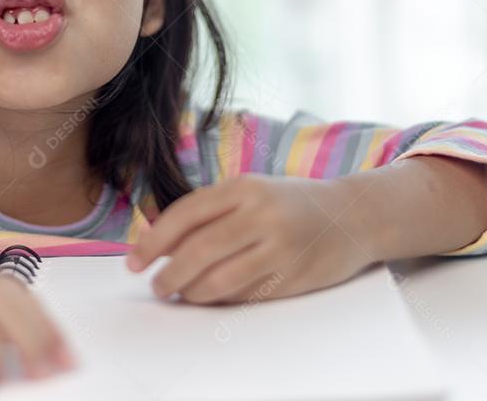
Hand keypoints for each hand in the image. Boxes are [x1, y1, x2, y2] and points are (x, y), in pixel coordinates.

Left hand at [125, 174, 375, 304]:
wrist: (352, 215)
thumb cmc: (290, 204)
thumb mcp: (250, 192)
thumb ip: (209, 212)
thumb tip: (159, 243)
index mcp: (244, 187)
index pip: (187, 214)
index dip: (154, 241)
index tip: (134, 261)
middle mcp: (261, 213)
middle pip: (199, 250)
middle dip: (169, 274)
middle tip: (156, 286)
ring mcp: (279, 246)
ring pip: (219, 279)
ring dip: (191, 292)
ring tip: (179, 293)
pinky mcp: (293, 276)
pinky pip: (244, 295)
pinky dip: (220, 300)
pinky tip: (210, 297)